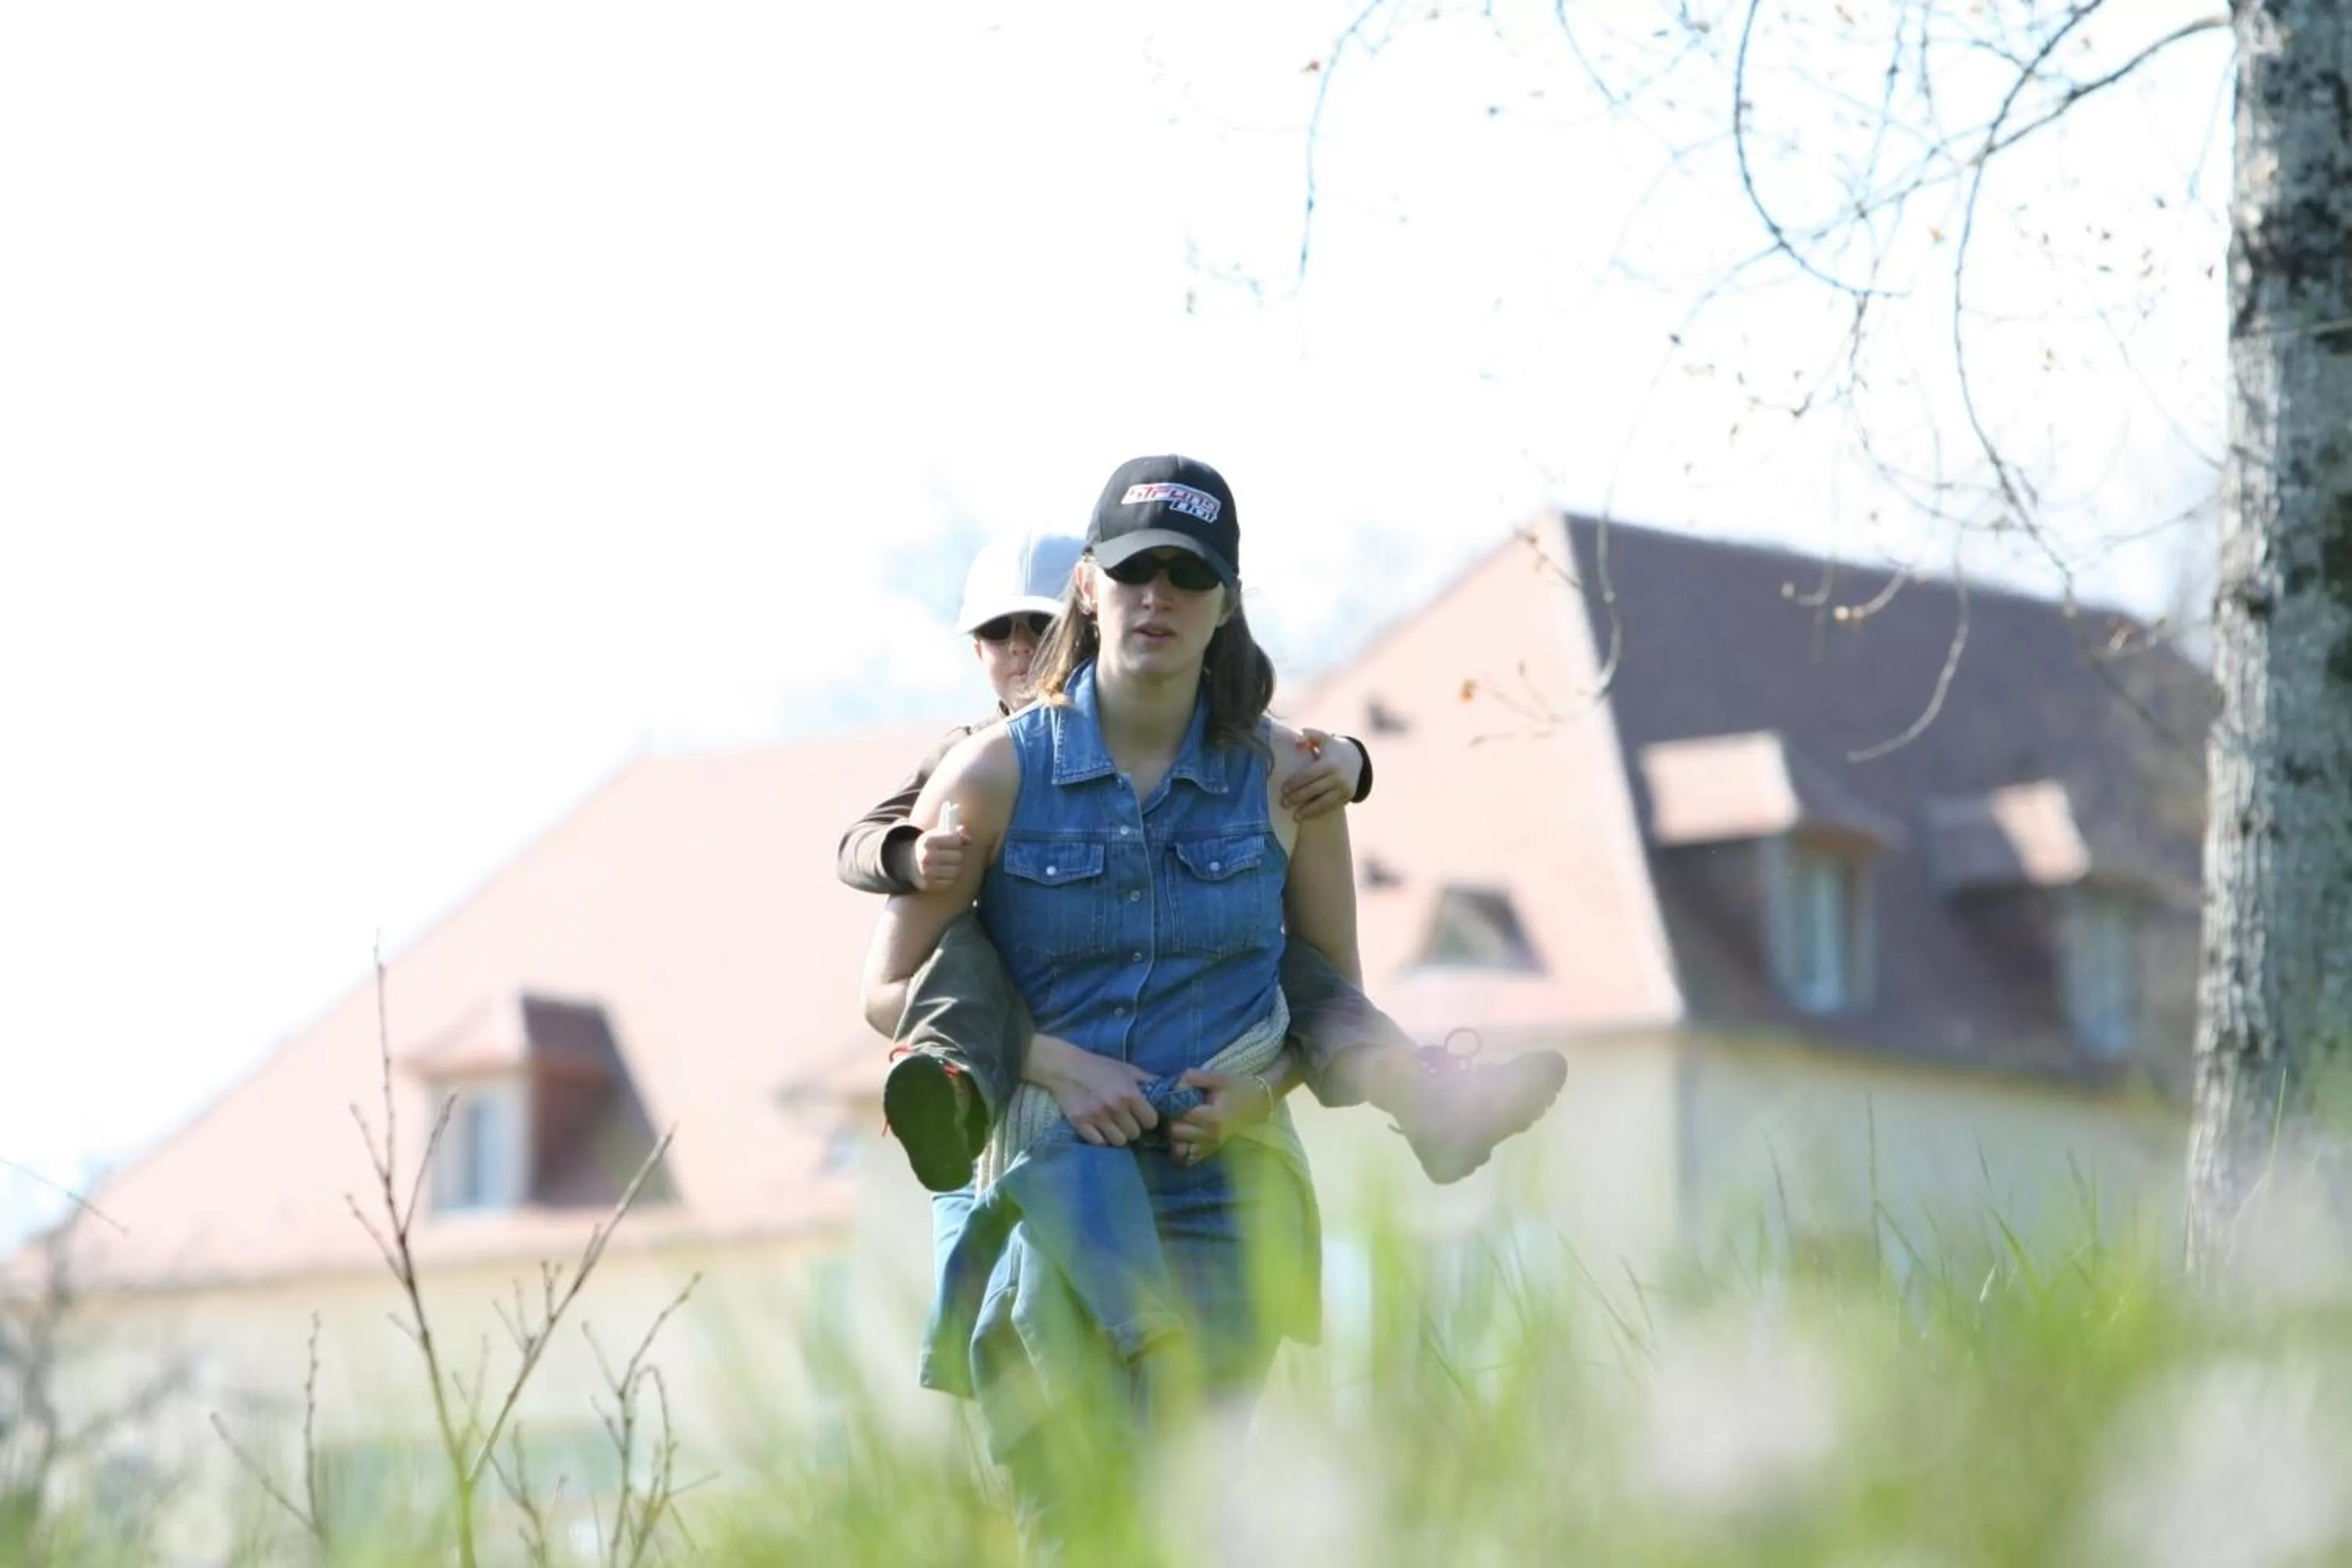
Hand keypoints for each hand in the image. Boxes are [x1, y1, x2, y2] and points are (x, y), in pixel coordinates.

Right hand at [907, 820, 969, 890]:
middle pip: (958, 856)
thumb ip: (957, 833)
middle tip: (948, 855)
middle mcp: (927, 856)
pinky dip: (947, 878)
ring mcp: (927, 872)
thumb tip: (969, 841)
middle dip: (956, 855)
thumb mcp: (938, 834)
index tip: (952, 842)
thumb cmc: (930, 847)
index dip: (957, 841)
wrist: (909, 863)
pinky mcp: (928, 884)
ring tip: (945, 864)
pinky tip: (940, 873)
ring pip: (956, 870)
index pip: (956, 839)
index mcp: (928, 841)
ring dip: (954, 868)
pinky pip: (949, 882)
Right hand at [1026, 1033, 1158, 1146]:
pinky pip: (1099, 1143)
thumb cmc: (1100, 1067)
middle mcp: (1115, 1107)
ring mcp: (1097, 1117)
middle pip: (1135, 1134)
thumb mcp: (1127, 1069)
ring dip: (1117, 1134)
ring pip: (1118, 1141)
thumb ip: (1148, 1082)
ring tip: (1112, 1125)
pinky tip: (1099, 1128)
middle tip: (1125, 1119)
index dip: (1147, 1119)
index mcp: (1130, 1093)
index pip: (1150, 1121)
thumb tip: (1168, 1093)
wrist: (1066, 1067)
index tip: (1141, 1115)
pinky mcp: (1081, 1124)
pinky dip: (1101, 1138)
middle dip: (1132, 1127)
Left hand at [1168, 1068, 1276, 1165]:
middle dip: (1172, 1119)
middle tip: (1176, 1108)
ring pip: (1178, 1148)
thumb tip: (1174, 1084)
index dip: (1172, 1103)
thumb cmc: (1239, 1087)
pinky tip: (1184, 1137)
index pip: (1180, 1114)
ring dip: (1174, 1135)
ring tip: (1181, 1121)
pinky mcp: (1210, 1152)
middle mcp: (1210, 1136)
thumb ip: (1195, 1077)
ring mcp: (1210, 1147)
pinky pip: (1187, 1159)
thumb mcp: (1219, 1076)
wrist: (1258, 1102)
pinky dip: (1181, 1150)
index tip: (1176, 1095)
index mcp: (1212, 1117)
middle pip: (1175, 1132)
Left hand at [1281, 730, 1362, 821]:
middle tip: (1283, 803)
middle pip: (1314, 790)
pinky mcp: (1347, 797)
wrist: (1355, 759)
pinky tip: (1305, 816)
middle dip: (1297, 797)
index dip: (1295, 782)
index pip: (1309, 774)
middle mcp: (1339, 777)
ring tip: (1294, 816)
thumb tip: (1298, 741)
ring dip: (1307, 811)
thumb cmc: (1331, 749)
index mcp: (1331, 762)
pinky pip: (1330, 807)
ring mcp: (1344, 789)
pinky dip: (1317, 812)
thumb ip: (1310, 736)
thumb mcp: (1322, 738)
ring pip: (1323, 802)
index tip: (1282, 789)